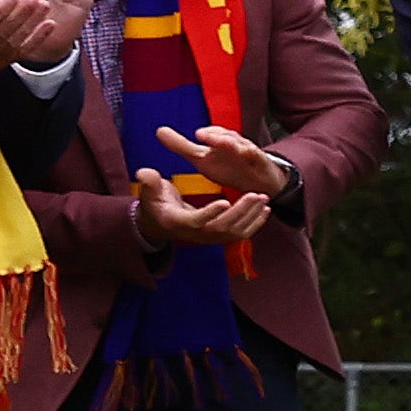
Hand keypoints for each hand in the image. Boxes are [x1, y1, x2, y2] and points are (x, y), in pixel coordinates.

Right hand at [132, 167, 273, 251]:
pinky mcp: (219, 238)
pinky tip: (265, 209)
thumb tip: (144, 172)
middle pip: (221, 227)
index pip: (196, 221)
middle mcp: (196, 234)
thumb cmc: (156, 204)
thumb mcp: (149, 192)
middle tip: (255, 195)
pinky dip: (255, 223)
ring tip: (263, 198)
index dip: (209, 213)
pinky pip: (240, 234)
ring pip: (234, 232)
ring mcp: (209, 238)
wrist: (161, 223)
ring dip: (252, 216)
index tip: (224, 201)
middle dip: (240, 212)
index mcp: (178, 222)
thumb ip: (149, 182)